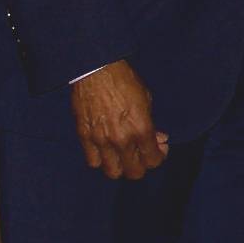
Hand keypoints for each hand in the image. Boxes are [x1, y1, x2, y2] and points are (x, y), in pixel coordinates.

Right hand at [70, 60, 167, 178]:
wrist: (96, 70)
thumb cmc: (124, 81)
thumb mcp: (147, 100)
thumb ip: (152, 124)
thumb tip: (158, 139)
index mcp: (140, 129)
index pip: (153, 161)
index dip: (159, 157)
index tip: (159, 148)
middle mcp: (121, 139)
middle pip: (134, 172)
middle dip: (142, 166)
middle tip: (142, 153)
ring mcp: (101, 140)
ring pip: (112, 172)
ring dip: (121, 166)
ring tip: (123, 155)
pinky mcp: (84, 137)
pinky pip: (93, 161)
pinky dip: (101, 160)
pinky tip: (106, 150)